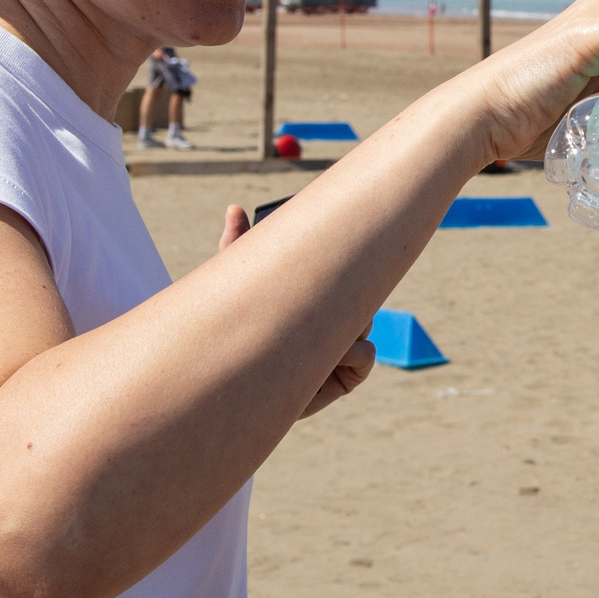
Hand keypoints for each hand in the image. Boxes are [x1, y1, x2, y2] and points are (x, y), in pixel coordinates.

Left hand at [218, 204, 371, 417]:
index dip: (347, 263)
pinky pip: (365, 353)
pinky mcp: (350, 375)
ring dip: (341, 328)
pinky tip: (320, 360)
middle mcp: (334, 322)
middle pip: (361, 297)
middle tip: (322, 295)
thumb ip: (236, 247)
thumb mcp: (236, 288)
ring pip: (365, 323)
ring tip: (308, 335)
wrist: (232, 390)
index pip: (344, 274)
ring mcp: (345, 348)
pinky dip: (348, 353)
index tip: (343, 249)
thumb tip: (234, 207)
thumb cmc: (234, 338)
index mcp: (316, 299)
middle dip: (348, 294)